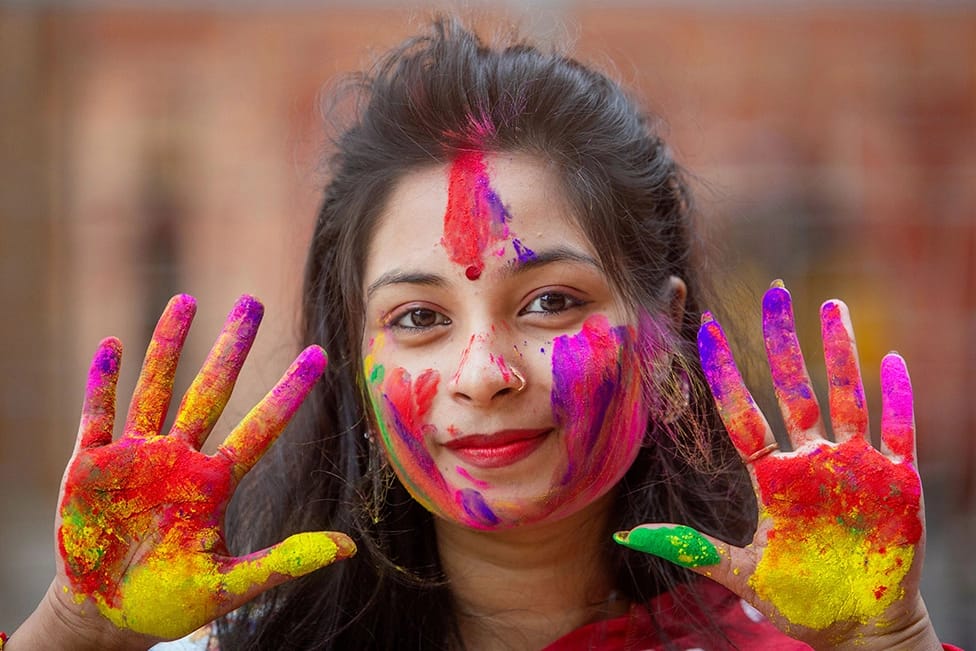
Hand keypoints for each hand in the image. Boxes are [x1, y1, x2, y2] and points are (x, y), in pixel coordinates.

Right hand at [49, 295, 353, 643]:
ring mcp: (135, 457)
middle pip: (210, 391)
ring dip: (167, 347)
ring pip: (155, 389)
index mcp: (214, 483)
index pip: (261, 428)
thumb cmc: (169, 602)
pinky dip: (102, 381)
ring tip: (187, 301)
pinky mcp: (90, 466)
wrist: (106, 617)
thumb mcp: (230, 586)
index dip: (289, 393)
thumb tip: (349, 546)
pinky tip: (114, 344)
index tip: (320, 355)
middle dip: (230, 347)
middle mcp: (179, 459)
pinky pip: (96, 414)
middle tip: (252, 302)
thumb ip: (284, 561)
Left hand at [615, 281, 939, 648]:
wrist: (857, 628)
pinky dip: (896, 398)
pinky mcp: (896, 481)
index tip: (706, 330)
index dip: (726, 375)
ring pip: (845, 397)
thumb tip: (624, 536)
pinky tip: (889, 360)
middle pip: (794, 390)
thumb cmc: (799, 600)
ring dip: (838, 353)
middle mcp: (810, 462)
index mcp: (772, 478)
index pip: (743, 415)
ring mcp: (854, 466)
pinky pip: (898, 431)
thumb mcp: (741, 572)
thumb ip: (691, 547)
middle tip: (771, 294)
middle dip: (782, 343)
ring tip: (827, 306)